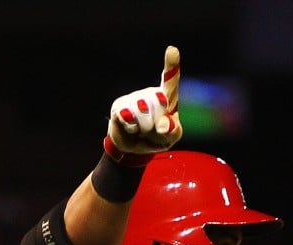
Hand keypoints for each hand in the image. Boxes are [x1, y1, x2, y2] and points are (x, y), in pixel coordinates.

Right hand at [105, 45, 182, 162]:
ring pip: (142, 111)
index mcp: (166, 97)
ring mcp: (134, 98)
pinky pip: (128, 117)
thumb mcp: (171, 137)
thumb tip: (162, 125)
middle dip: (157, 122)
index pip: (170, 80)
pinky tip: (131, 127)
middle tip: (153, 129)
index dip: (172, 66)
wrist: (134, 147)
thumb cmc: (157, 137)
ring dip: (144, 127)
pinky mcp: (120, 105)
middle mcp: (150, 93)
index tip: (172, 50)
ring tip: (142, 129)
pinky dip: (132, 127)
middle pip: (158, 102)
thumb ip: (172, 130)